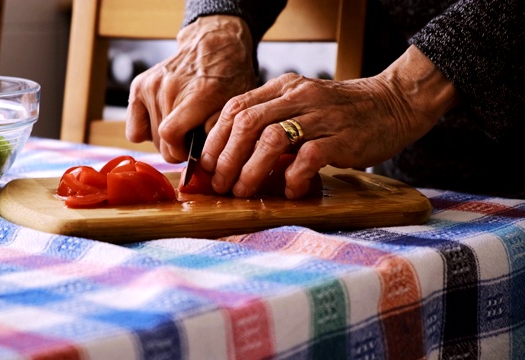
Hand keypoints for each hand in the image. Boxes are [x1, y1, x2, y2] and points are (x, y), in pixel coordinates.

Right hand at [126, 15, 256, 162]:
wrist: (212, 45)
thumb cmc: (229, 78)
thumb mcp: (237, 105)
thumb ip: (221, 131)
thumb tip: (203, 156)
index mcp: (198, 93)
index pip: (170, 136)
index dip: (181, 153)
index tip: (193, 152)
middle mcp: (170, 87)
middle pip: (161, 142)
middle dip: (176, 149)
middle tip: (190, 140)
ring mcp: (152, 85)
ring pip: (149, 137)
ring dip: (165, 140)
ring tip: (182, 127)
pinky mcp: (139, 86)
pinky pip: (134, 129)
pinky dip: (147, 131)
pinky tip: (165, 122)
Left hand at [200, 45, 459, 198]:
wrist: (393, 105)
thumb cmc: (340, 114)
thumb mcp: (301, 106)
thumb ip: (271, 121)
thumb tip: (231, 156)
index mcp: (283, 87)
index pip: (235, 107)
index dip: (215, 139)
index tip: (206, 166)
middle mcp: (298, 96)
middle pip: (246, 123)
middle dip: (226, 158)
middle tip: (220, 185)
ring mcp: (321, 115)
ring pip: (272, 139)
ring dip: (251, 169)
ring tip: (244, 191)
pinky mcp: (343, 137)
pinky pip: (309, 156)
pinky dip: (293, 176)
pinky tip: (290, 191)